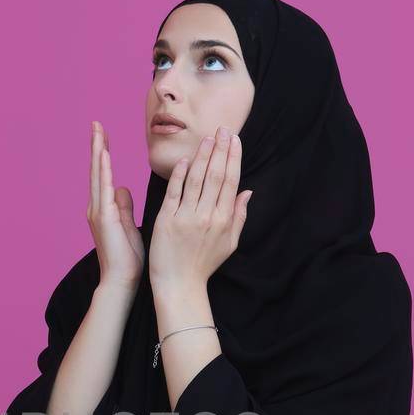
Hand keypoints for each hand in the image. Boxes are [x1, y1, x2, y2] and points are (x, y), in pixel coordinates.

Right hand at [87, 120, 143, 289]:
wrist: (122, 281)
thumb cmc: (128, 259)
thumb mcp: (128, 226)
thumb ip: (123, 206)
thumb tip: (122, 187)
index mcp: (104, 209)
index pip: (104, 174)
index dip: (103, 154)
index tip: (104, 135)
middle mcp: (97, 207)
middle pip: (97, 170)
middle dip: (97, 146)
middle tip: (96, 123)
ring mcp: (98, 212)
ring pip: (97, 175)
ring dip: (97, 153)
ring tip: (97, 132)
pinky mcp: (103, 219)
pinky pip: (103, 189)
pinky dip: (102, 171)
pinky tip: (104, 156)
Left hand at [148, 126, 251, 289]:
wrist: (180, 285)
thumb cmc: (204, 264)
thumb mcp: (230, 243)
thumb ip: (239, 216)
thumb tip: (247, 192)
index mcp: (224, 220)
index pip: (230, 181)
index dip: (233, 158)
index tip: (234, 139)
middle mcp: (207, 216)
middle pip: (216, 176)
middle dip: (220, 150)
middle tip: (223, 129)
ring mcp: (186, 218)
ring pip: (196, 180)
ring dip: (203, 156)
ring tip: (207, 138)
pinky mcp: (166, 221)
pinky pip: (174, 193)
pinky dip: (180, 175)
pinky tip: (186, 159)